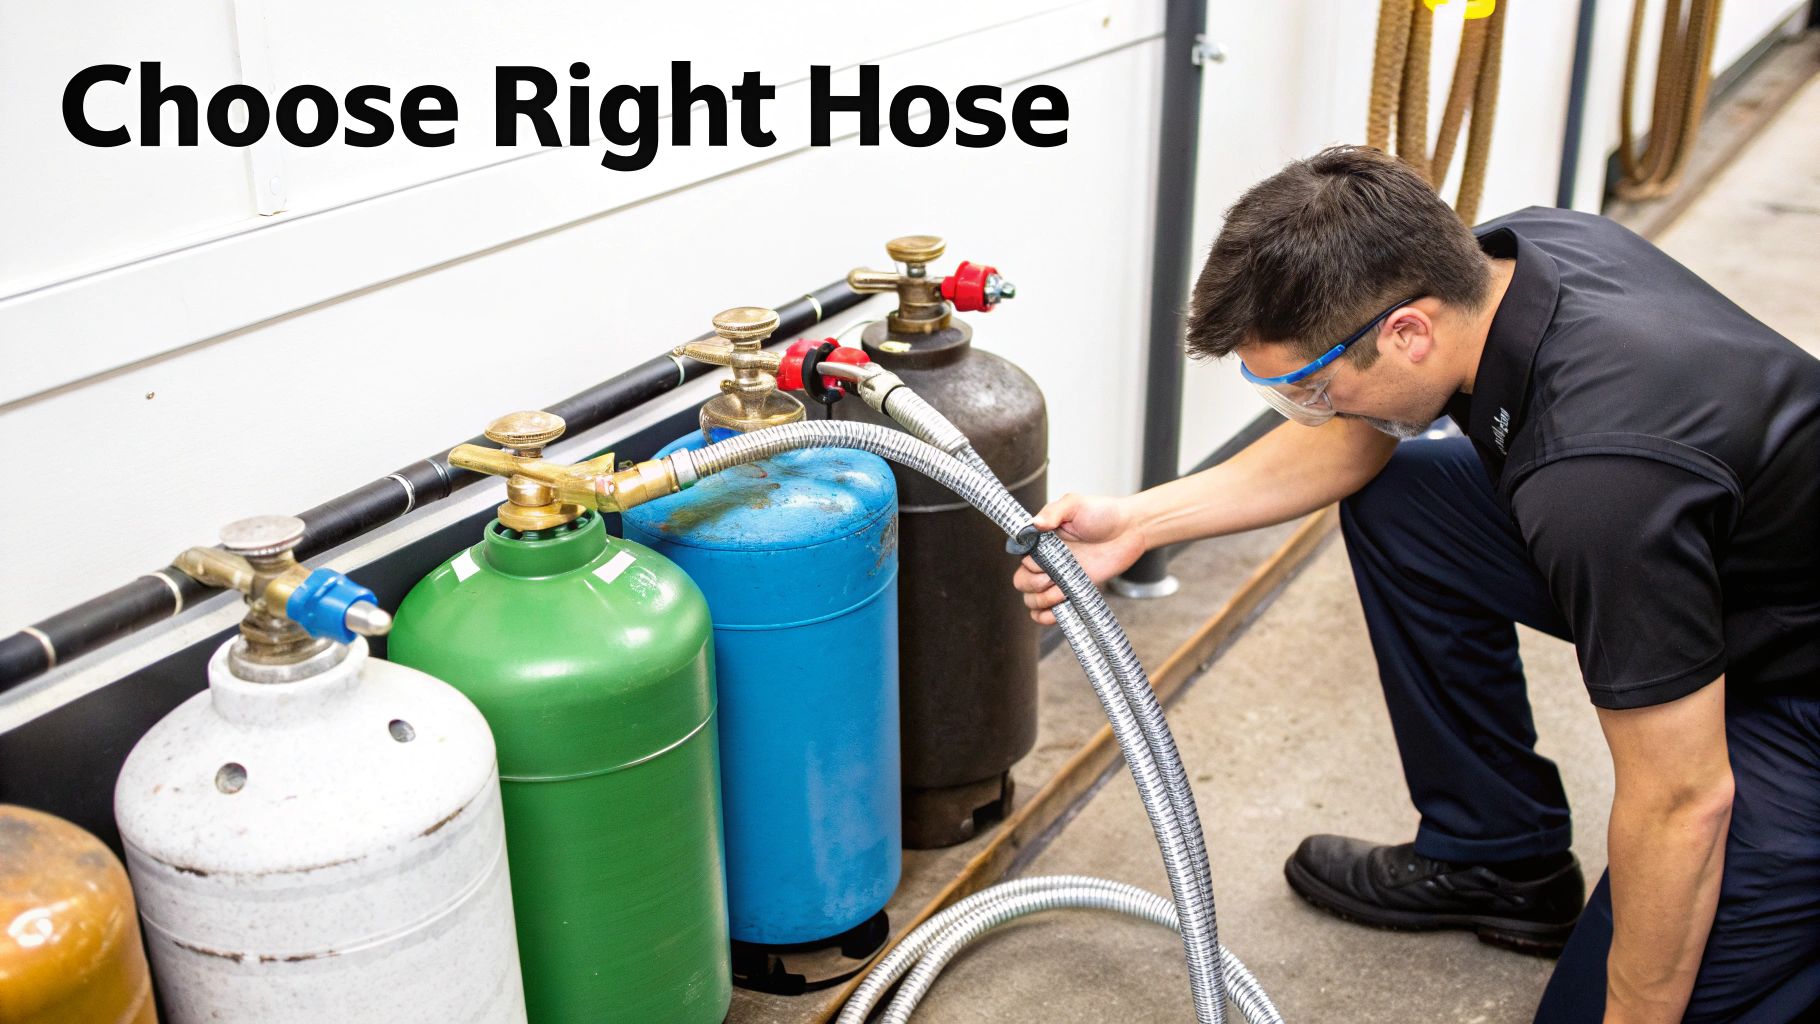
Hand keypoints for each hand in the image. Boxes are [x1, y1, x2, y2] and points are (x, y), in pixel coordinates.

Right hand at [1011, 492, 1146, 624]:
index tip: (1045, 562)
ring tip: (1062, 592)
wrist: (1130, 530)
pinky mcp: (1073, 592)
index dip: (1030, 564)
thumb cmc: (1103, 513)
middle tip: (1054, 577)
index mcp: (1042, 541)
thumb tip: (1035, 524)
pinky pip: (1049, 612)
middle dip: (1034, 584)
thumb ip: (1052, 512)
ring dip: (1042, 600)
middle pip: (1021, 582)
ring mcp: (1059, 578)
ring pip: (1031, 600)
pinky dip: (1046, 616)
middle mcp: (1047, 561)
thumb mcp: (1075, 504)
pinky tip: (1057, 610)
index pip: (1021, 559)